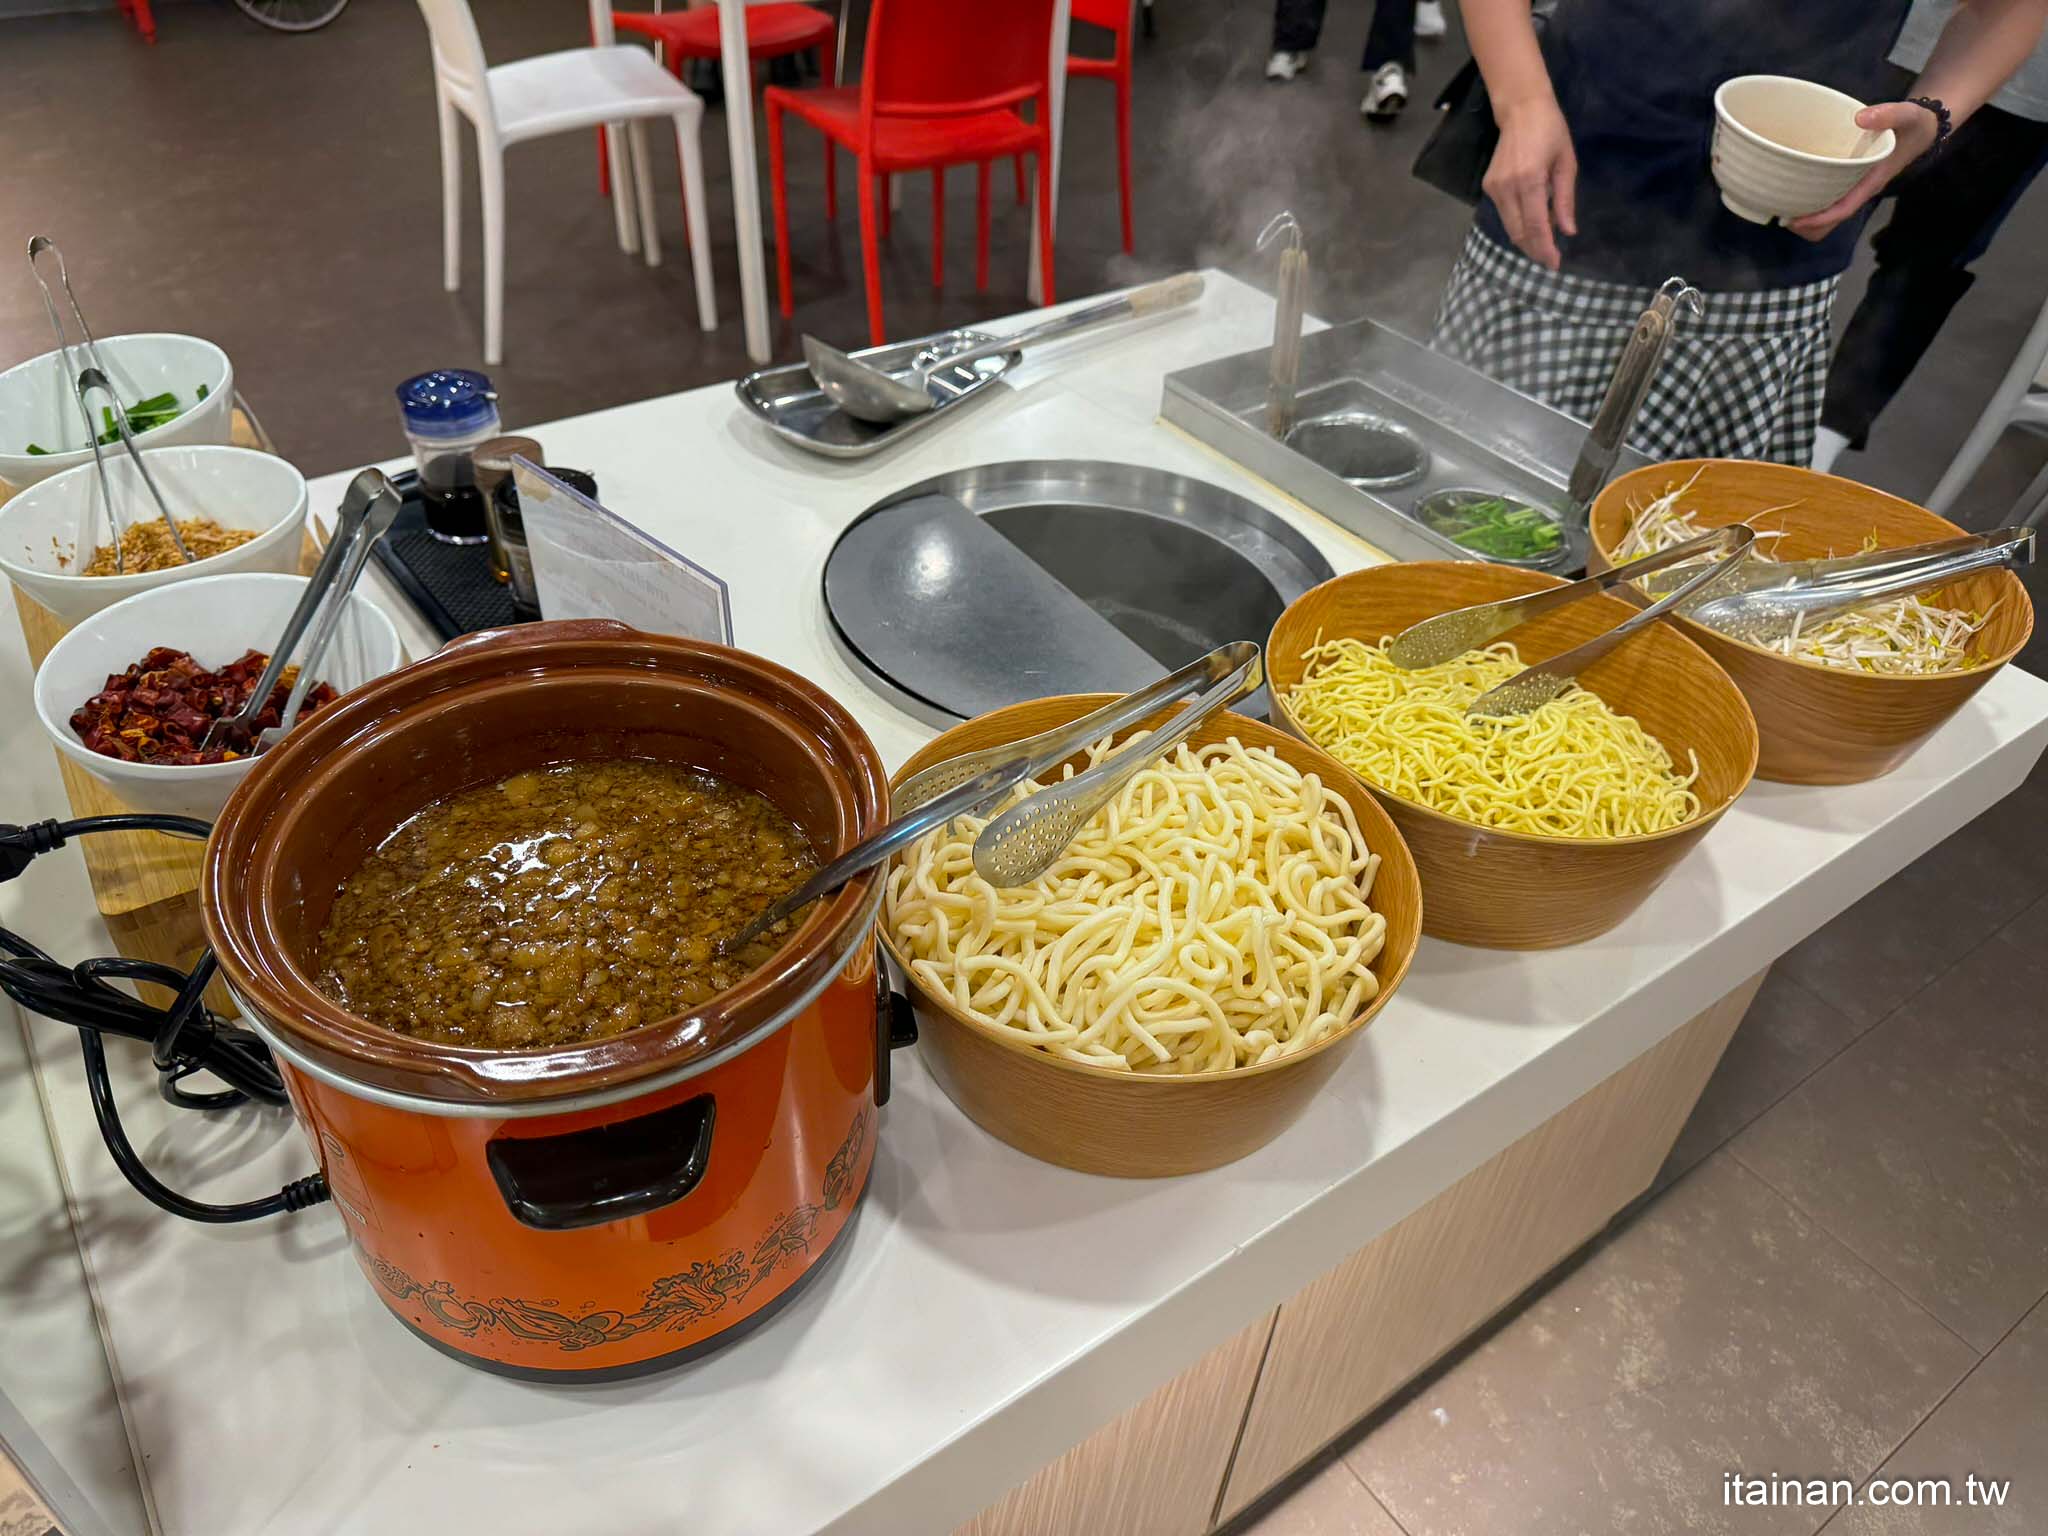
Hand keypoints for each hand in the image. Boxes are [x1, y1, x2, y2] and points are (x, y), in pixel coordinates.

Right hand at [1483, 97, 1577, 269]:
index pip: (1536, 226)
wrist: (1520, 110)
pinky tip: (1532, 222)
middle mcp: (1508, 187)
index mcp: (1531, 180)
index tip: (1555, 265)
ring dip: (1526, 240)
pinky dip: (1519, 224)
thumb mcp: (1566, 163)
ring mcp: (1494, 188)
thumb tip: (1567, 231)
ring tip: (1544, 244)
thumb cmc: (1551, 131)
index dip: (1545, 249)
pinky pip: (1504, 215)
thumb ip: (1565, 199)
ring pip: (1510, 227)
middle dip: (1535, 250)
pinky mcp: (1488, 186)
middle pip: (1519, 232)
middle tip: (1550, 260)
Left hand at [1785, 101, 1942, 240]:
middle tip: (1780, 214)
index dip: (1819, 218)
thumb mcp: (1908, 114)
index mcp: (1872, 181)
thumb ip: (1889, 114)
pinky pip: (1831, 199)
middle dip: (1807, 225)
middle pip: (1832, 220)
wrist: (1925, 128)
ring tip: (1782, 206)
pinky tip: (1796, 188)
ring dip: (1808, 217)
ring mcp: (1856, 187)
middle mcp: (1862, 189)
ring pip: (1830, 214)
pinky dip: (1813, 201)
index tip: (1794, 220)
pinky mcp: (1852, 181)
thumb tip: (1861, 117)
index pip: (1844, 208)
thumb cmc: (1915, 124)